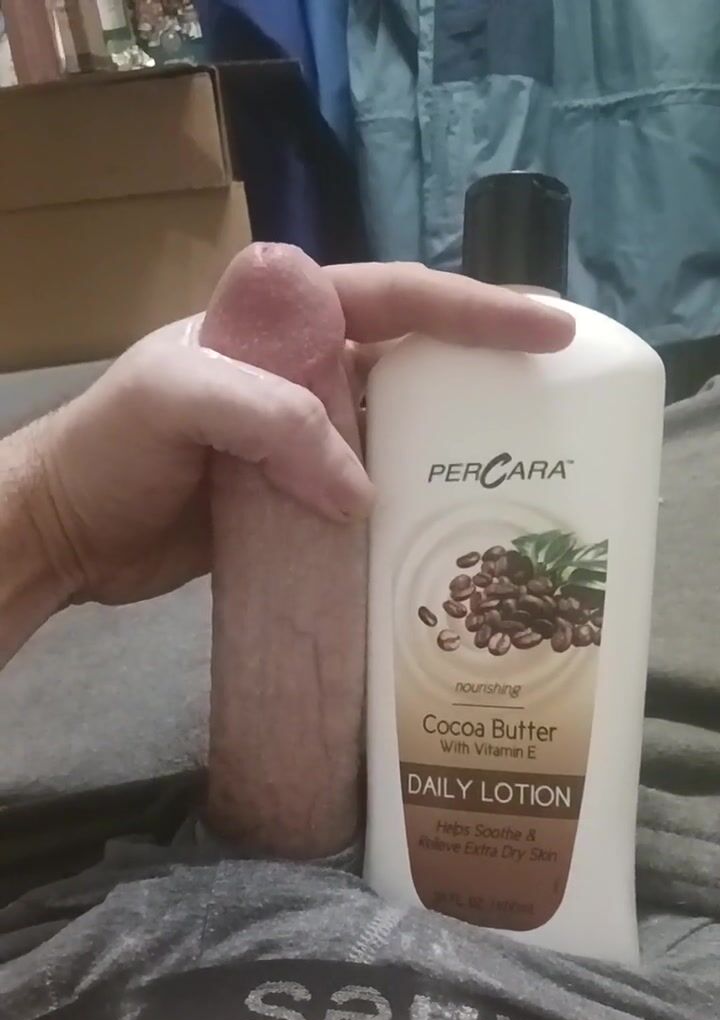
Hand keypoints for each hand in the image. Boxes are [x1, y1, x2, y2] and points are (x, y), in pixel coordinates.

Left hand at [13, 259, 573, 608]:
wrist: (64, 534)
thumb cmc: (108, 449)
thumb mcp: (173, 401)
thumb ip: (268, 418)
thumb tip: (362, 490)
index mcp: (279, 322)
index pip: (391, 298)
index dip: (473, 310)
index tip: (549, 329)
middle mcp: (300, 372)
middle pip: (410, 362)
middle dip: (481, 376)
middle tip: (553, 410)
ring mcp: (299, 440)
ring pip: (395, 433)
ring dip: (451, 452)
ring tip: (518, 481)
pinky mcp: (296, 500)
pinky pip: (367, 495)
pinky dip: (406, 511)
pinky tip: (446, 537)